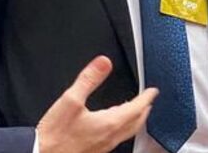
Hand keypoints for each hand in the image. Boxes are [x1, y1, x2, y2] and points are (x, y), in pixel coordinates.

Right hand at [37, 56, 158, 152]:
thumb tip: (104, 63)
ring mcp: (103, 147)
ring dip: (134, 121)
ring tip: (135, 112)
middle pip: (136, 123)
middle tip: (148, 102)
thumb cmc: (55, 134)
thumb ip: (88, 79)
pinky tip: (113, 127)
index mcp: (109, 123)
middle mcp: (110, 137)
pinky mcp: (95, 152)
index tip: (153, 91)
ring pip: (127, 133)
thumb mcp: (71, 100)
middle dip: (144, 110)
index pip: (136, 108)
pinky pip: (116, 139)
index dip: (146, 98)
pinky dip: (122, 129)